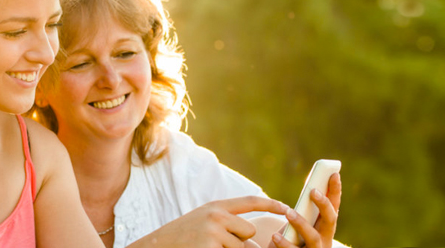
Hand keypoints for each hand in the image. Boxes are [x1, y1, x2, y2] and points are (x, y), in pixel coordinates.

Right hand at [128, 196, 289, 247]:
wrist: (156, 247)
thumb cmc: (182, 239)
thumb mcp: (203, 223)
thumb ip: (227, 224)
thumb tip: (254, 236)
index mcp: (215, 206)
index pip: (249, 202)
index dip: (270, 204)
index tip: (287, 208)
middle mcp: (216, 215)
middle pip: (249, 233)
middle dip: (240, 244)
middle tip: (215, 243)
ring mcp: (213, 231)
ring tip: (206, 247)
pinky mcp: (211, 246)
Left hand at [270, 172, 341, 247]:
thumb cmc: (292, 240)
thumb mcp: (301, 224)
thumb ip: (305, 209)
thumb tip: (308, 185)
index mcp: (325, 228)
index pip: (334, 207)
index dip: (336, 191)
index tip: (333, 174)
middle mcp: (324, 240)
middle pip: (331, 221)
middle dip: (324, 205)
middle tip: (313, 191)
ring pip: (313, 238)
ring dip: (302, 223)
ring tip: (289, 212)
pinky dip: (284, 244)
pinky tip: (275, 236)